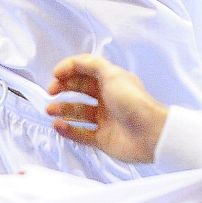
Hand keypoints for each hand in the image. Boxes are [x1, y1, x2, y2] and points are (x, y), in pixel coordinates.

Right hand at [45, 53, 167, 161]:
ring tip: (50, 110)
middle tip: (51, 91)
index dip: (69, 71)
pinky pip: (80, 133)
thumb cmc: (134, 102)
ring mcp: (104, 119)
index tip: (55, 75)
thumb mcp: (112, 74)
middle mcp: (106, 99)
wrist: (151, 134)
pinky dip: (68, 130)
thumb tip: (70, 64)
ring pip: (77, 112)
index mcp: (110, 81)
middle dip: (62, 89)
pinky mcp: (102, 139)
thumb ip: (90, 64)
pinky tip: (58, 126)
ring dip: (62, 110)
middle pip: (79, 90)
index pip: (84, 72)